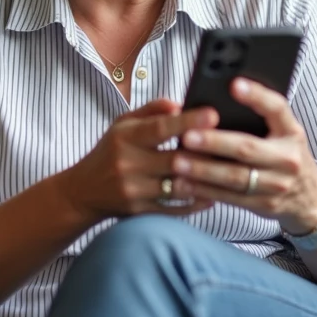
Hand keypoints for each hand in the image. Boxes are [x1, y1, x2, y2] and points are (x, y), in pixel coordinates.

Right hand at [60, 98, 217, 223]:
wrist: (83, 191)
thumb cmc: (109, 152)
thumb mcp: (123, 124)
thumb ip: (151, 111)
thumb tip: (179, 104)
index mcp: (125, 138)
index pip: (159, 128)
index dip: (188, 121)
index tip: (213, 114)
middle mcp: (127, 164)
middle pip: (174, 160)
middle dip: (205, 154)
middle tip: (234, 146)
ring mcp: (134, 190)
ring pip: (178, 186)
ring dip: (205, 180)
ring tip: (229, 171)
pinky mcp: (140, 212)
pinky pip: (176, 209)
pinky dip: (197, 203)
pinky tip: (213, 194)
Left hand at [173, 79, 316, 234]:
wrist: (310, 198)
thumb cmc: (284, 154)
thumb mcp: (282, 132)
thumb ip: (259, 118)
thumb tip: (215, 101)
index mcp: (291, 131)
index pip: (277, 108)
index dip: (256, 95)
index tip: (233, 85)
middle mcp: (288, 157)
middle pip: (248, 148)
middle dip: (214, 142)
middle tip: (187, 135)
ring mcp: (278, 184)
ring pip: (236, 177)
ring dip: (203, 170)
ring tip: (177, 161)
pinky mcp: (265, 204)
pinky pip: (231, 198)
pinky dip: (205, 191)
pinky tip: (183, 184)